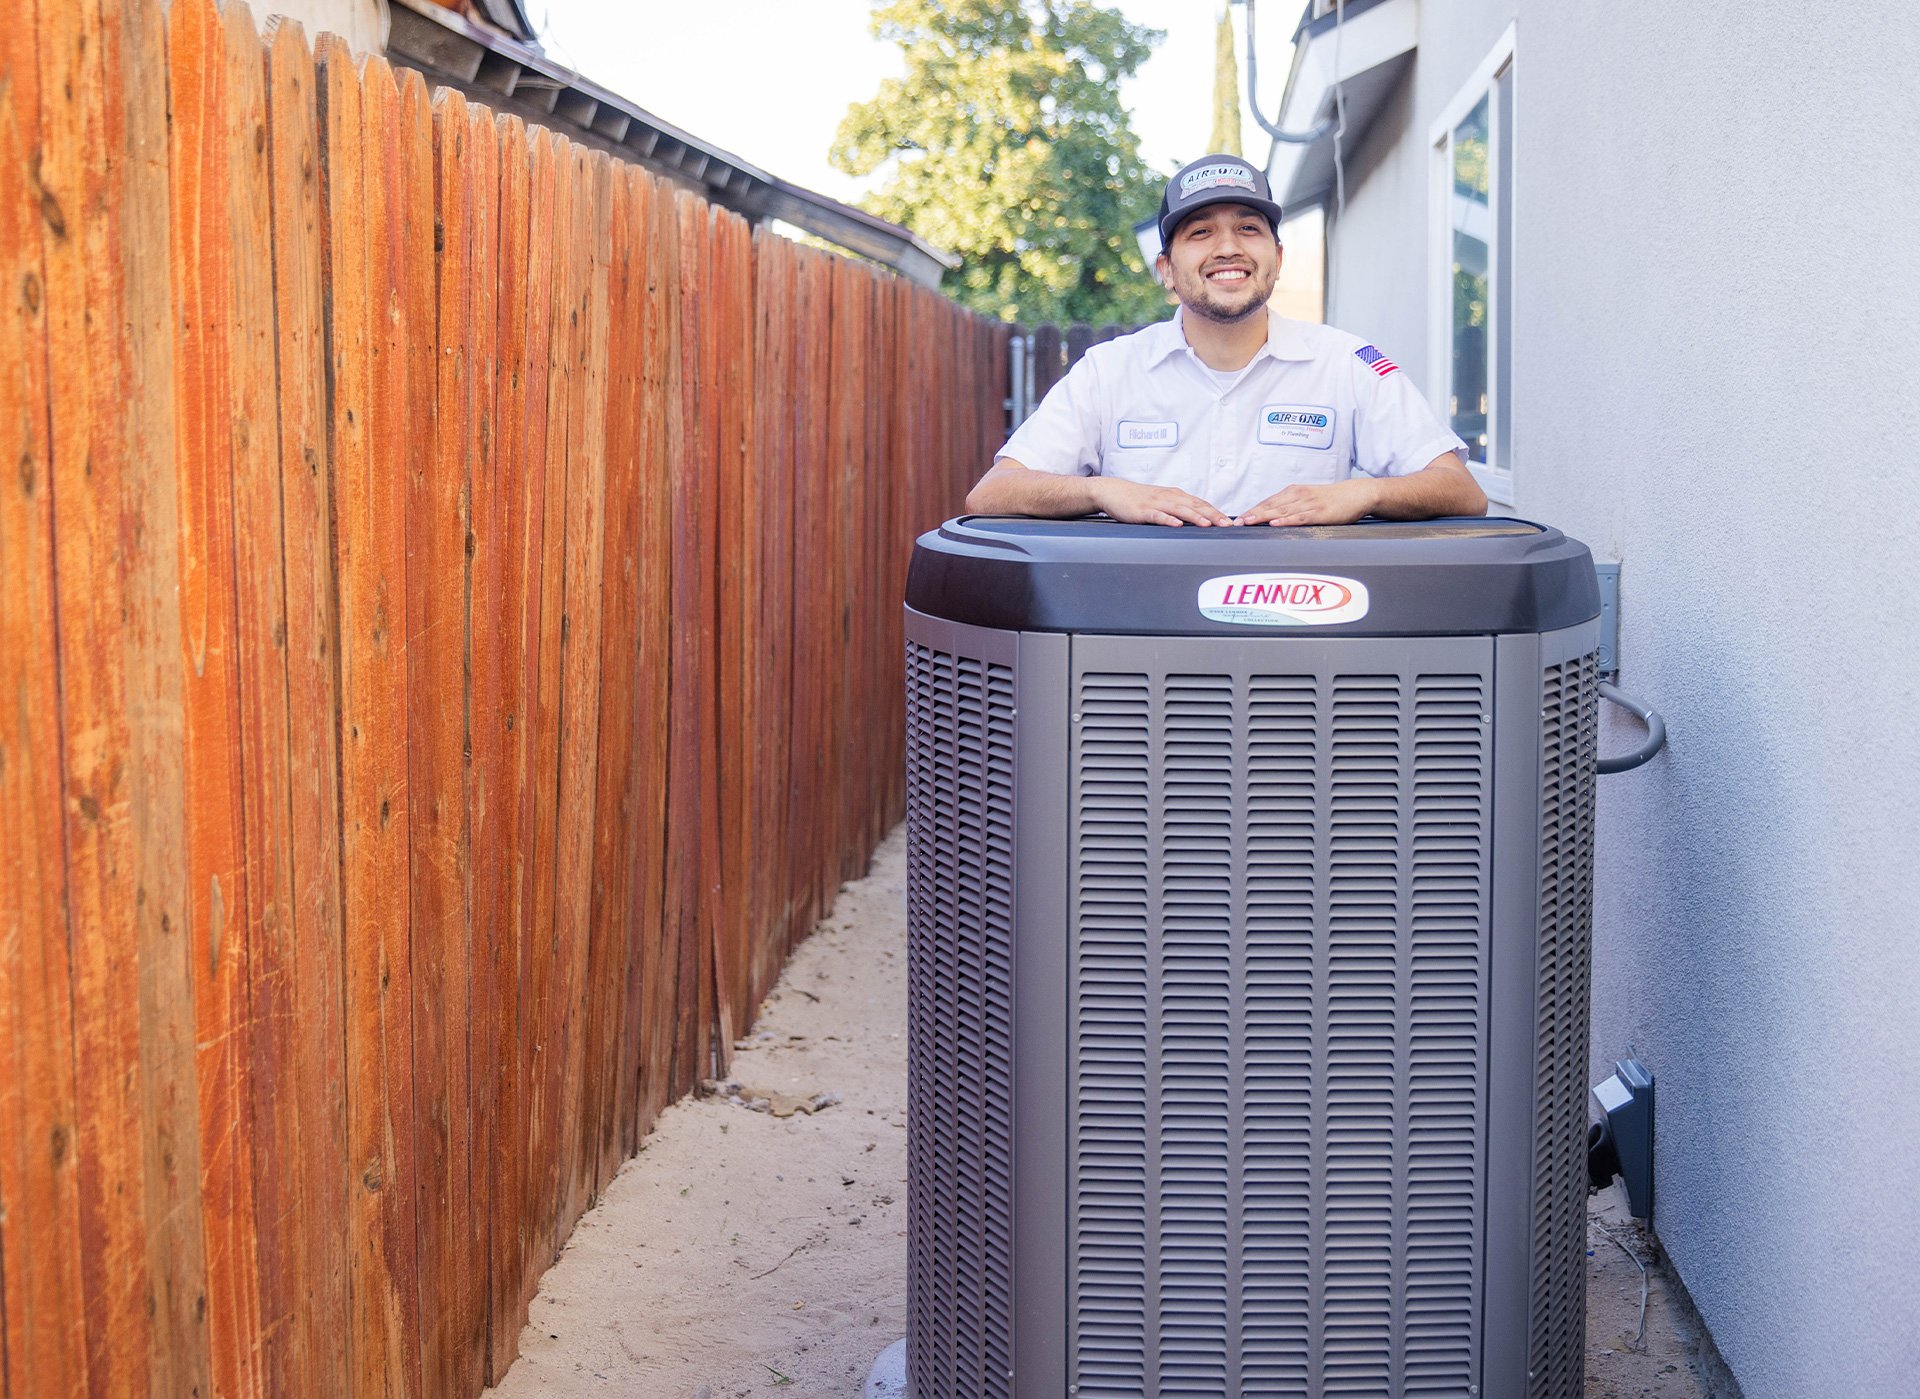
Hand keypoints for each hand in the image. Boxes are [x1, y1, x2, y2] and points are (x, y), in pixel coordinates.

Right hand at [1091, 477, 1232, 526]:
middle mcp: (1169, 497)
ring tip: (1208, 524)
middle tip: (1227, 524)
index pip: (1201, 503)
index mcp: (1176, 496)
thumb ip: (1177, 509)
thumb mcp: (1161, 502)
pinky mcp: (1143, 511)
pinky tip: (1177, 524)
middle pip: (1195, 505)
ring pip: (1180, 509)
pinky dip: (1168, 519)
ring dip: (1195, 517)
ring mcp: (1156, 503)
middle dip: (1213, 515)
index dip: (1216, 512)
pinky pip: (1158, 515)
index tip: (1230, 522)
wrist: (1113, 491)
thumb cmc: (1138, 499)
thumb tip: (1196, 520)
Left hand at [1235, 478, 1381, 526]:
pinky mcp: (1320, 513)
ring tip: (1249, 522)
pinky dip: (1287, 521)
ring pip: (1282, 511)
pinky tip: (1276, 524)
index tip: (1237, 520)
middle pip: (1271, 506)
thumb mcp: (1308, 499)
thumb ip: (1291, 507)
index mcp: (1293, 492)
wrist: (1356, 493)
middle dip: (1252, 514)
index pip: (1267, 502)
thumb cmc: (1331, 499)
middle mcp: (1298, 496)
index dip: (1251, 511)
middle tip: (1236, 523)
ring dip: (1264, 517)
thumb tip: (1272, 518)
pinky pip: (1301, 517)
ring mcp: (1309, 504)